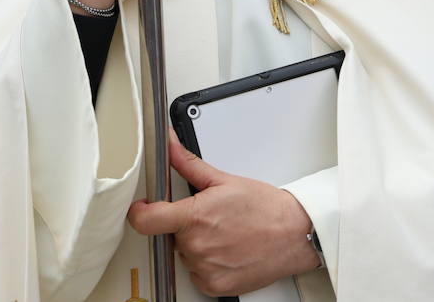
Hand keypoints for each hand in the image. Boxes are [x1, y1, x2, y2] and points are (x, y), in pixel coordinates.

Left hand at [127, 138, 318, 295]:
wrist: (294, 234)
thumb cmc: (265, 208)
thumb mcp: (224, 180)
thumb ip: (188, 164)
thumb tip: (170, 146)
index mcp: (195, 217)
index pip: (146, 221)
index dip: (139, 213)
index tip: (142, 209)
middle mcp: (196, 246)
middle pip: (171, 235)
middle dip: (185, 225)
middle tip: (211, 218)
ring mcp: (205, 269)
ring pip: (185, 255)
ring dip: (198, 246)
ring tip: (225, 234)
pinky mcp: (214, 286)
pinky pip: (197, 274)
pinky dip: (208, 265)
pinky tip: (228, 251)